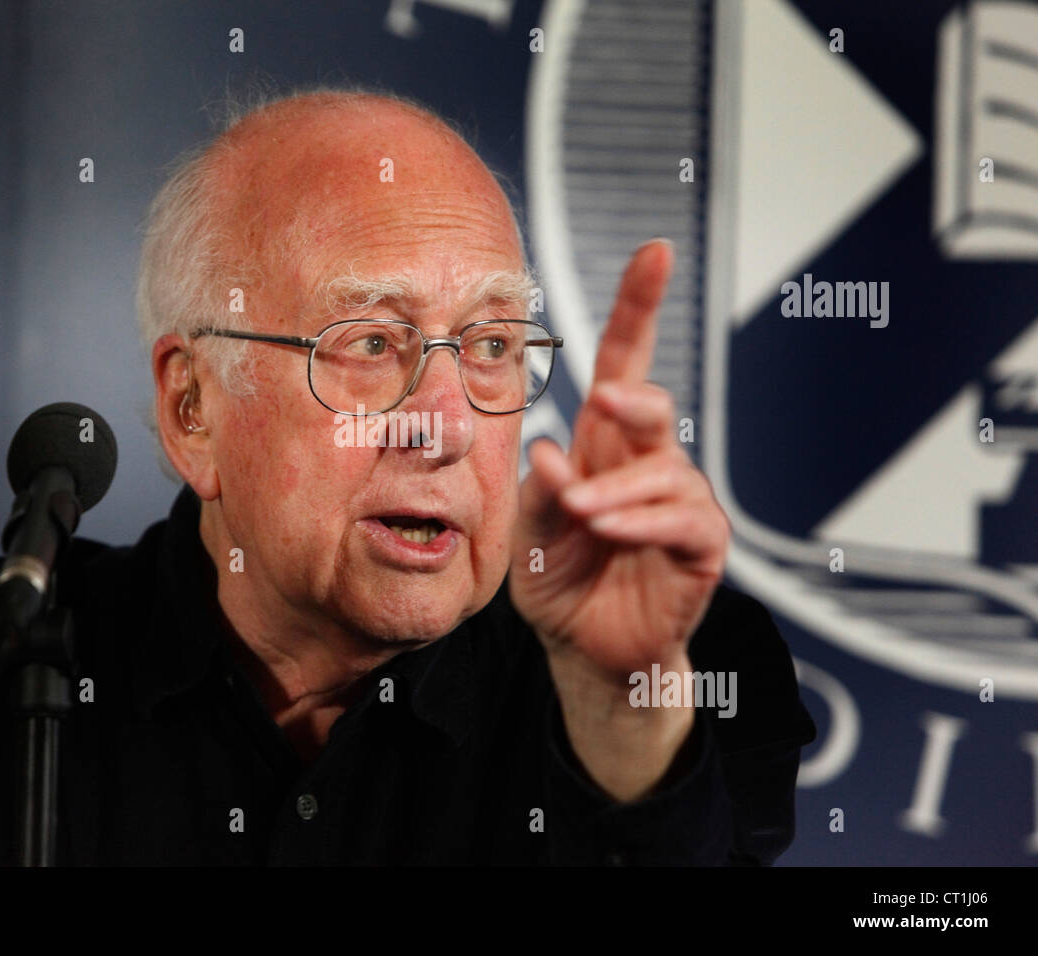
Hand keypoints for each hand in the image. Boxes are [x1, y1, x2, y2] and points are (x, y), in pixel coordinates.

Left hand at [509, 239, 728, 682]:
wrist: (587, 650)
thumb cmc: (560, 579)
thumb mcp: (528, 535)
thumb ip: (536, 494)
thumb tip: (552, 451)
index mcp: (603, 444)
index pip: (623, 363)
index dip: (638, 308)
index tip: (654, 252)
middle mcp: (645, 462)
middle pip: (655, 402)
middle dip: (634, 396)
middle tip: (603, 401)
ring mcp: (679, 502)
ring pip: (664, 471)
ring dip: (617, 489)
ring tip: (581, 515)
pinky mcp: (701, 546)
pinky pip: (682, 520)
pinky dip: (643, 522)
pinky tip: (610, 529)